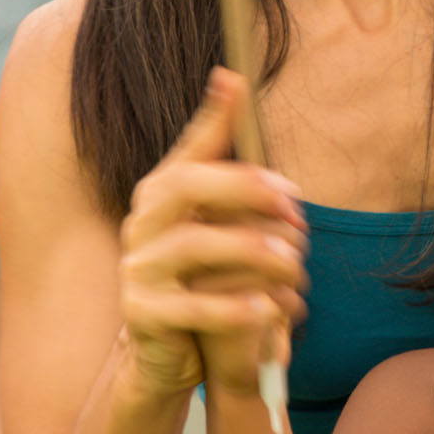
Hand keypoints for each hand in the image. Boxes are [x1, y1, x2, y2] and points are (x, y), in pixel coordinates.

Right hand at [117, 70, 306, 401]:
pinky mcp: (142, 315)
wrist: (167, 353)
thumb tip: (233, 86)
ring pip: (191, 246)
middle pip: (185, 187)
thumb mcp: (217, 229)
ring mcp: (137, 269)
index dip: (212, 119)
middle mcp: (141, 224)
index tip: (235, 80)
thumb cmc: (202, 281)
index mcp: (161, 198)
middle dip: (244, 188)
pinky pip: (192, 307)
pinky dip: (235, 306)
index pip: (188, 150)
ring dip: (251, 250)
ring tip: (293, 263)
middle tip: (295, 206)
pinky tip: (271, 306)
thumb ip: (231, 175)